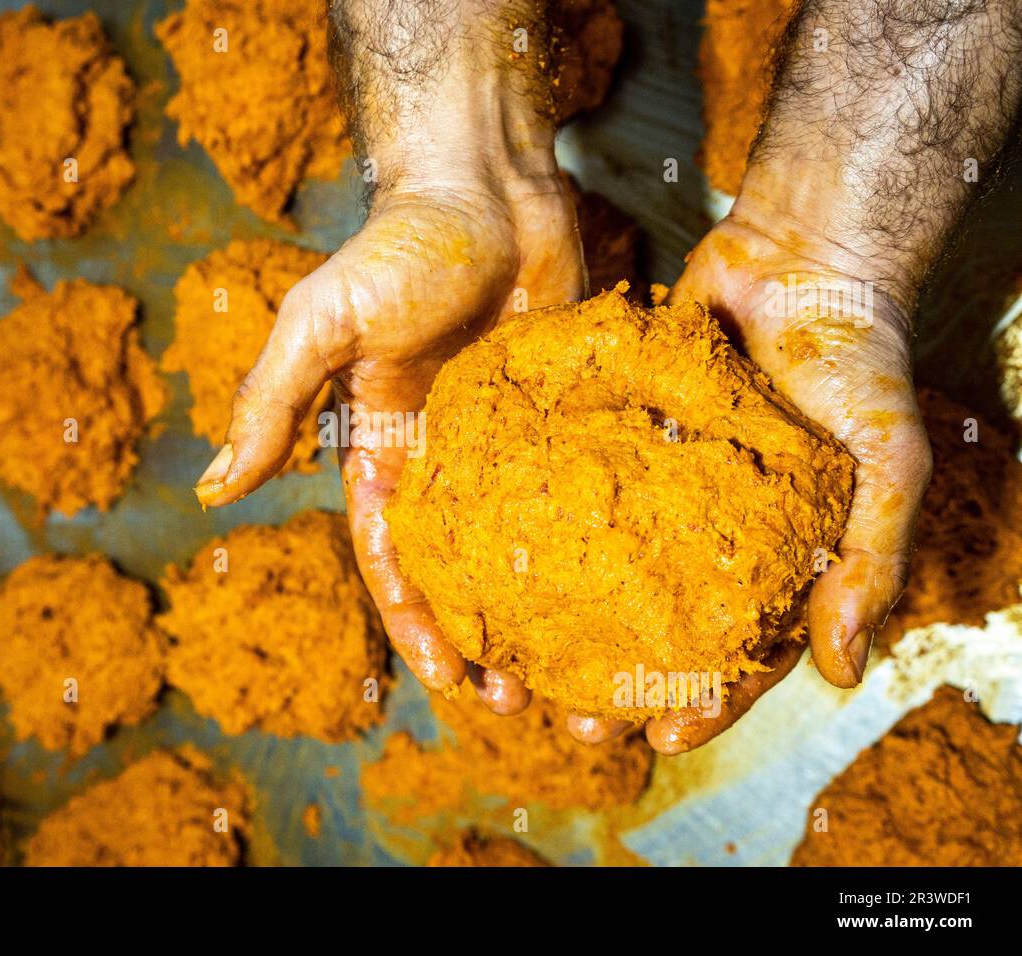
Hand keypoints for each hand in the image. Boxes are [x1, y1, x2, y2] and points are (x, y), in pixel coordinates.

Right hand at [195, 171, 583, 711]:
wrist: (488, 183)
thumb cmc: (398, 248)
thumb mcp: (320, 325)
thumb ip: (269, 404)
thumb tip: (209, 490)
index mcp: (380, 449)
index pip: (392, 556)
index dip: (414, 620)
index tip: (446, 677)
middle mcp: (443, 457)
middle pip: (460, 566)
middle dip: (478, 634)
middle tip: (515, 698)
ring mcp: (509, 439)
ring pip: (522, 540)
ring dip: (539, 603)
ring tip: (571, 663)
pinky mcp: (563, 414)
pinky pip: (578, 486)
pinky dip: (594, 536)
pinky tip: (624, 579)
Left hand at [568, 209, 931, 753]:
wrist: (803, 255)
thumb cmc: (858, 362)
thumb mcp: (887, 464)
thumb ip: (869, 561)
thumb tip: (843, 670)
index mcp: (776, 556)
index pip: (741, 650)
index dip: (708, 700)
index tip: (663, 735)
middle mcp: (707, 532)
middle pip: (655, 626)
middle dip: (616, 681)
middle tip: (573, 720)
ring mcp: (654, 487)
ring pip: (600, 569)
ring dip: (562, 622)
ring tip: (518, 663)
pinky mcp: (611, 434)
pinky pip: (568, 487)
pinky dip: (536, 524)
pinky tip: (493, 560)